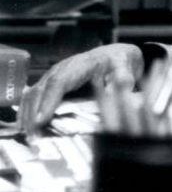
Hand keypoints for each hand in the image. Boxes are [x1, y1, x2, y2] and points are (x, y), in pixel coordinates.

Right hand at [17, 43, 142, 133]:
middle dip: (34, 113)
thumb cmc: (119, 63)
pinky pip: (34, 95)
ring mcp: (55, 74)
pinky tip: (25, 126)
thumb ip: (124, 78)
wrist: (115, 56)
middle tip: (34, 135)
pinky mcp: (52, 81)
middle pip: (42, 88)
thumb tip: (122, 85)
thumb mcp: (126, 69)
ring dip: (27, 114)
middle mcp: (64, 67)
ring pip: (34, 92)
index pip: (60, 81)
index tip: (42, 119)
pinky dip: (27, 111)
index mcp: (83, 64)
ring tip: (30, 135)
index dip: (49, 100)